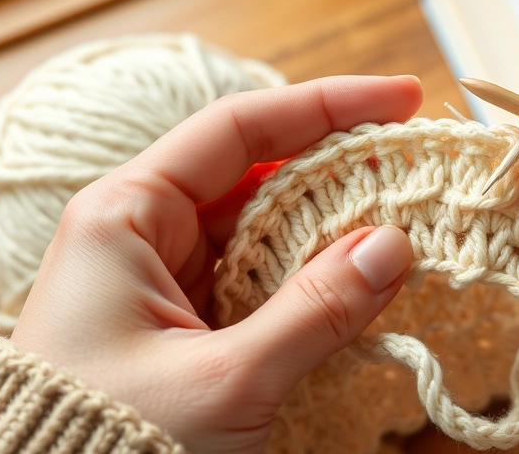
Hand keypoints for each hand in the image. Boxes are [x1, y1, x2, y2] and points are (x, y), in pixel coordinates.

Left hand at [11, 75, 422, 451]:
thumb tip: (394, 246)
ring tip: (400, 227)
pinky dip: (309, 278)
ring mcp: (165, 278)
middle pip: (258, 174)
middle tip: (412, 168)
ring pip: (264, 229)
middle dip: (337, 170)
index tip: (400, 98)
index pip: (238, 129)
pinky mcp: (185, 321)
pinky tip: (358, 280)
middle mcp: (143, 234)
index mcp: (126, 216)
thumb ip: (315, 311)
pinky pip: (259, 278)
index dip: (325, 106)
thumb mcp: (224, 380)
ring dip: (330, 230)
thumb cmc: (105, 444)